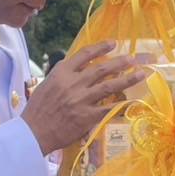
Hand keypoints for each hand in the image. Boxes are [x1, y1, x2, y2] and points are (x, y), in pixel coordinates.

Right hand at [21, 42, 144, 153]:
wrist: (33, 132)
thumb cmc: (38, 109)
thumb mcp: (46, 84)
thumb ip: (62, 73)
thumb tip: (77, 65)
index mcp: (62, 72)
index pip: (85, 54)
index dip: (101, 47)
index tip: (113, 43)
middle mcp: (73, 83)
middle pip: (102, 68)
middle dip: (120, 62)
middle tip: (132, 58)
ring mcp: (82, 100)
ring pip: (110, 86)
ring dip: (128, 79)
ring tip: (141, 74)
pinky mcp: (88, 116)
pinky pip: (110, 108)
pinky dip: (123, 103)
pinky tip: (133, 100)